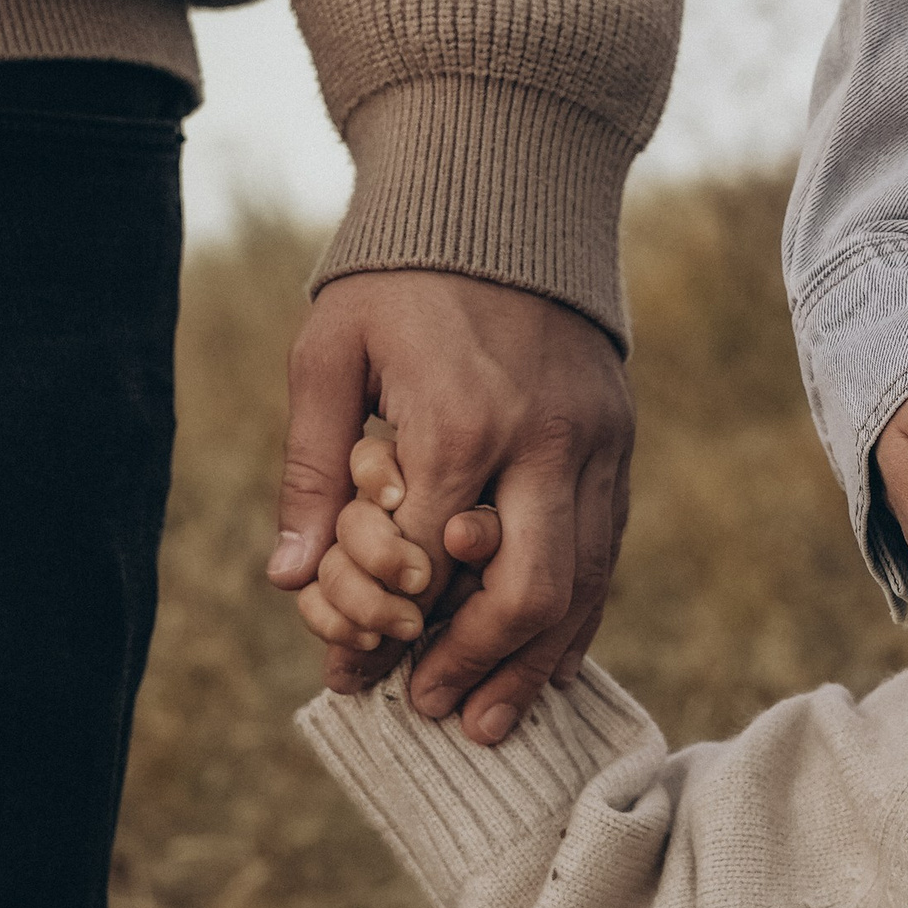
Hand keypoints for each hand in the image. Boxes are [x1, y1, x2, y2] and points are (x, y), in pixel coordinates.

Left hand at [267, 271, 631, 739]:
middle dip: (479, 666)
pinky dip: (579, 615)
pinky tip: (547, 660)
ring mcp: (596, 444)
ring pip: (585, 584)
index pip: (430, 566)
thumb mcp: (329, 355)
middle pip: (529, 591)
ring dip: (536, 663)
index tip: (356, 679)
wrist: (505, 188)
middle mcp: (543, 442)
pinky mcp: (621, 442)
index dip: (390, 635)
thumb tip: (287, 579)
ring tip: (490, 719)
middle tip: (433, 710)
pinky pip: (608, 551)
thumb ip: (312, 471)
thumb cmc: (398, 275)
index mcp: (461, 420)